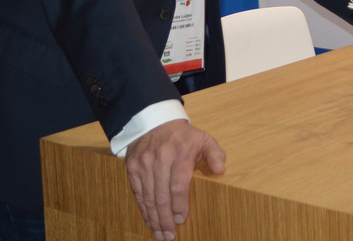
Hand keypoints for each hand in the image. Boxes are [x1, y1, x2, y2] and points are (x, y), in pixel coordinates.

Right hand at [125, 119, 225, 239]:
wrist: (155, 122)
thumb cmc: (184, 136)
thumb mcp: (204, 139)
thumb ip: (215, 154)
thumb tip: (221, 169)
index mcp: (180, 154)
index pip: (178, 185)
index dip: (179, 205)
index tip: (182, 219)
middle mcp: (160, 160)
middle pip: (162, 196)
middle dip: (165, 219)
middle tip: (170, 236)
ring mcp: (144, 164)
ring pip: (148, 198)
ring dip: (154, 219)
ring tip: (160, 235)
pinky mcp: (132, 168)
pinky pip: (138, 193)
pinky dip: (144, 210)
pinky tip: (150, 221)